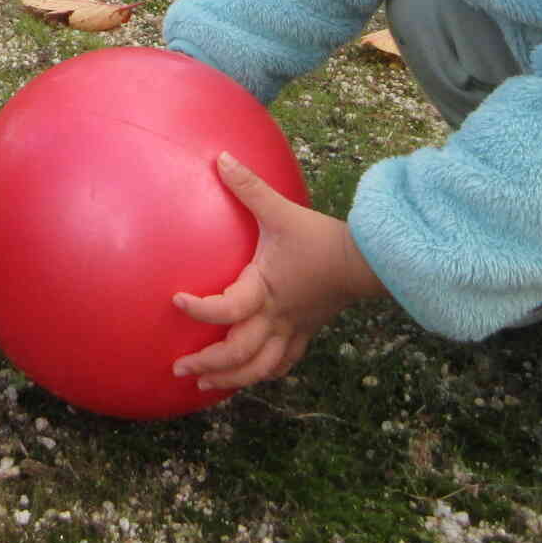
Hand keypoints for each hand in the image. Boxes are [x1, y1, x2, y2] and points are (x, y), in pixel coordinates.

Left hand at [170, 153, 386, 393]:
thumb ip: (249, 186)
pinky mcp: (305, 333)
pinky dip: (261, 374)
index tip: (176, 300)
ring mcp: (292, 330)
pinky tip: (246, 378)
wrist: (365, 260)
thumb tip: (220, 157)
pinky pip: (282, 364)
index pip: (227, 309)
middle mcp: (276, 317)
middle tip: (178, 367)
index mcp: (264, 289)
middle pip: (239, 355)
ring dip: (231, 379)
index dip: (201, 310)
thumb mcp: (281, 210)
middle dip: (207, 365)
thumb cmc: (320, 237)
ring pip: (260, 369)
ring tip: (203, 385)